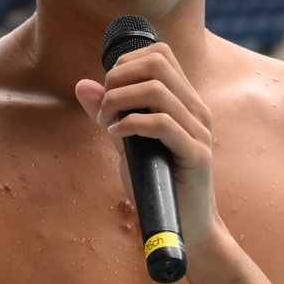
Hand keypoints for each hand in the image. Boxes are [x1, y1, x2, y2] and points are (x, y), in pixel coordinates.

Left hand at [73, 40, 217, 249]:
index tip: (108, 92)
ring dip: (119, 103)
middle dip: (119, 79)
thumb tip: (83, 85)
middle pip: (157, 62)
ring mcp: (199, 131)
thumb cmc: (156, 186)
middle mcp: (196, 109)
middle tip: (104, 109)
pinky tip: (117, 138)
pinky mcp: (197, 154)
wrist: (187, 229)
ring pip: (157, 90)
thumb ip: (110, 114)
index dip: (125, 64)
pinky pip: (162, 124)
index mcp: (184, 101)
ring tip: (108, 126)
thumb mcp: (127, 145)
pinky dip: (131, 125)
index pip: (159, 54)